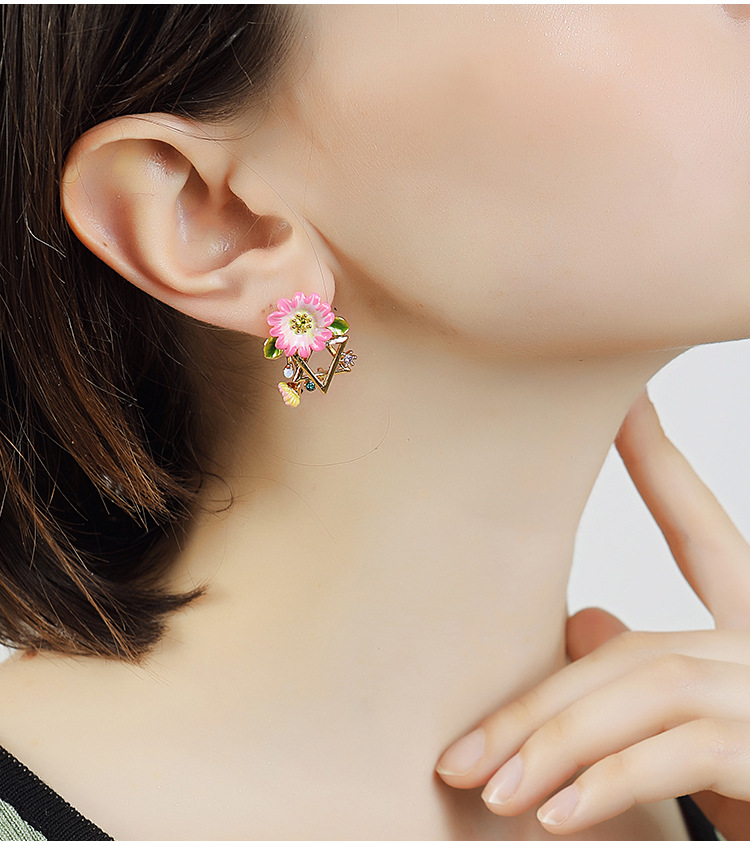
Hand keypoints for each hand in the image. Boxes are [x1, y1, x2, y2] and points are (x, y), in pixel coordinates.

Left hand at [436, 391, 749, 837]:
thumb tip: (581, 620)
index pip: (696, 524)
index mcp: (746, 621)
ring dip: (554, 743)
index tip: (624, 402)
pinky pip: (679, 753)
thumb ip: (639, 672)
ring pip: (644, 686)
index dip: (659, 459)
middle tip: (456, 757)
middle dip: (536, 704)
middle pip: (629, 646)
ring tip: (490, 791)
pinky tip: (557, 814)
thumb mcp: (693, 727)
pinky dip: (611, 781)